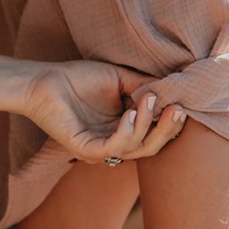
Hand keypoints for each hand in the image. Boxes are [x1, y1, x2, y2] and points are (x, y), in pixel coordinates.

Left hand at [23, 62, 185, 162]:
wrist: (45, 79)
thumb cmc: (79, 79)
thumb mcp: (120, 79)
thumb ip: (144, 86)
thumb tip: (173, 89)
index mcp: (123, 131)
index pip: (154, 135)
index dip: (170, 123)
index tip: (183, 103)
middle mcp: (113, 144)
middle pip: (149, 148)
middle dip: (167, 130)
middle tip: (178, 109)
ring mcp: (98, 149)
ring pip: (133, 148)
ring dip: (146, 123)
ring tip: (149, 99)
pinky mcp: (83, 148)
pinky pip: (110, 149)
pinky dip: (124, 133)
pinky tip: (129, 113)